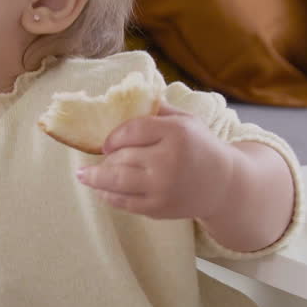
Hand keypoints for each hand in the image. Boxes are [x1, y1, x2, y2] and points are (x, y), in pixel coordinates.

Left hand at [76, 102, 233, 220]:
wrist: (224, 185)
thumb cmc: (201, 147)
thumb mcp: (187, 120)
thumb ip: (158, 109)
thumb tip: (126, 98)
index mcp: (176, 133)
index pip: (133, 130)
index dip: (114, 136)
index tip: (106, 142)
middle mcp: (168, 160)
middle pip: (122, 156)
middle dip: (104, 158)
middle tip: (93, 159)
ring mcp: (162, 187)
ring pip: (117, 181)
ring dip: (95, 178)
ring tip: (82, 175)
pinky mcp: (159, 207)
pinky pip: (125, 202)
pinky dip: (108, 196)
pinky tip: (100, 191)